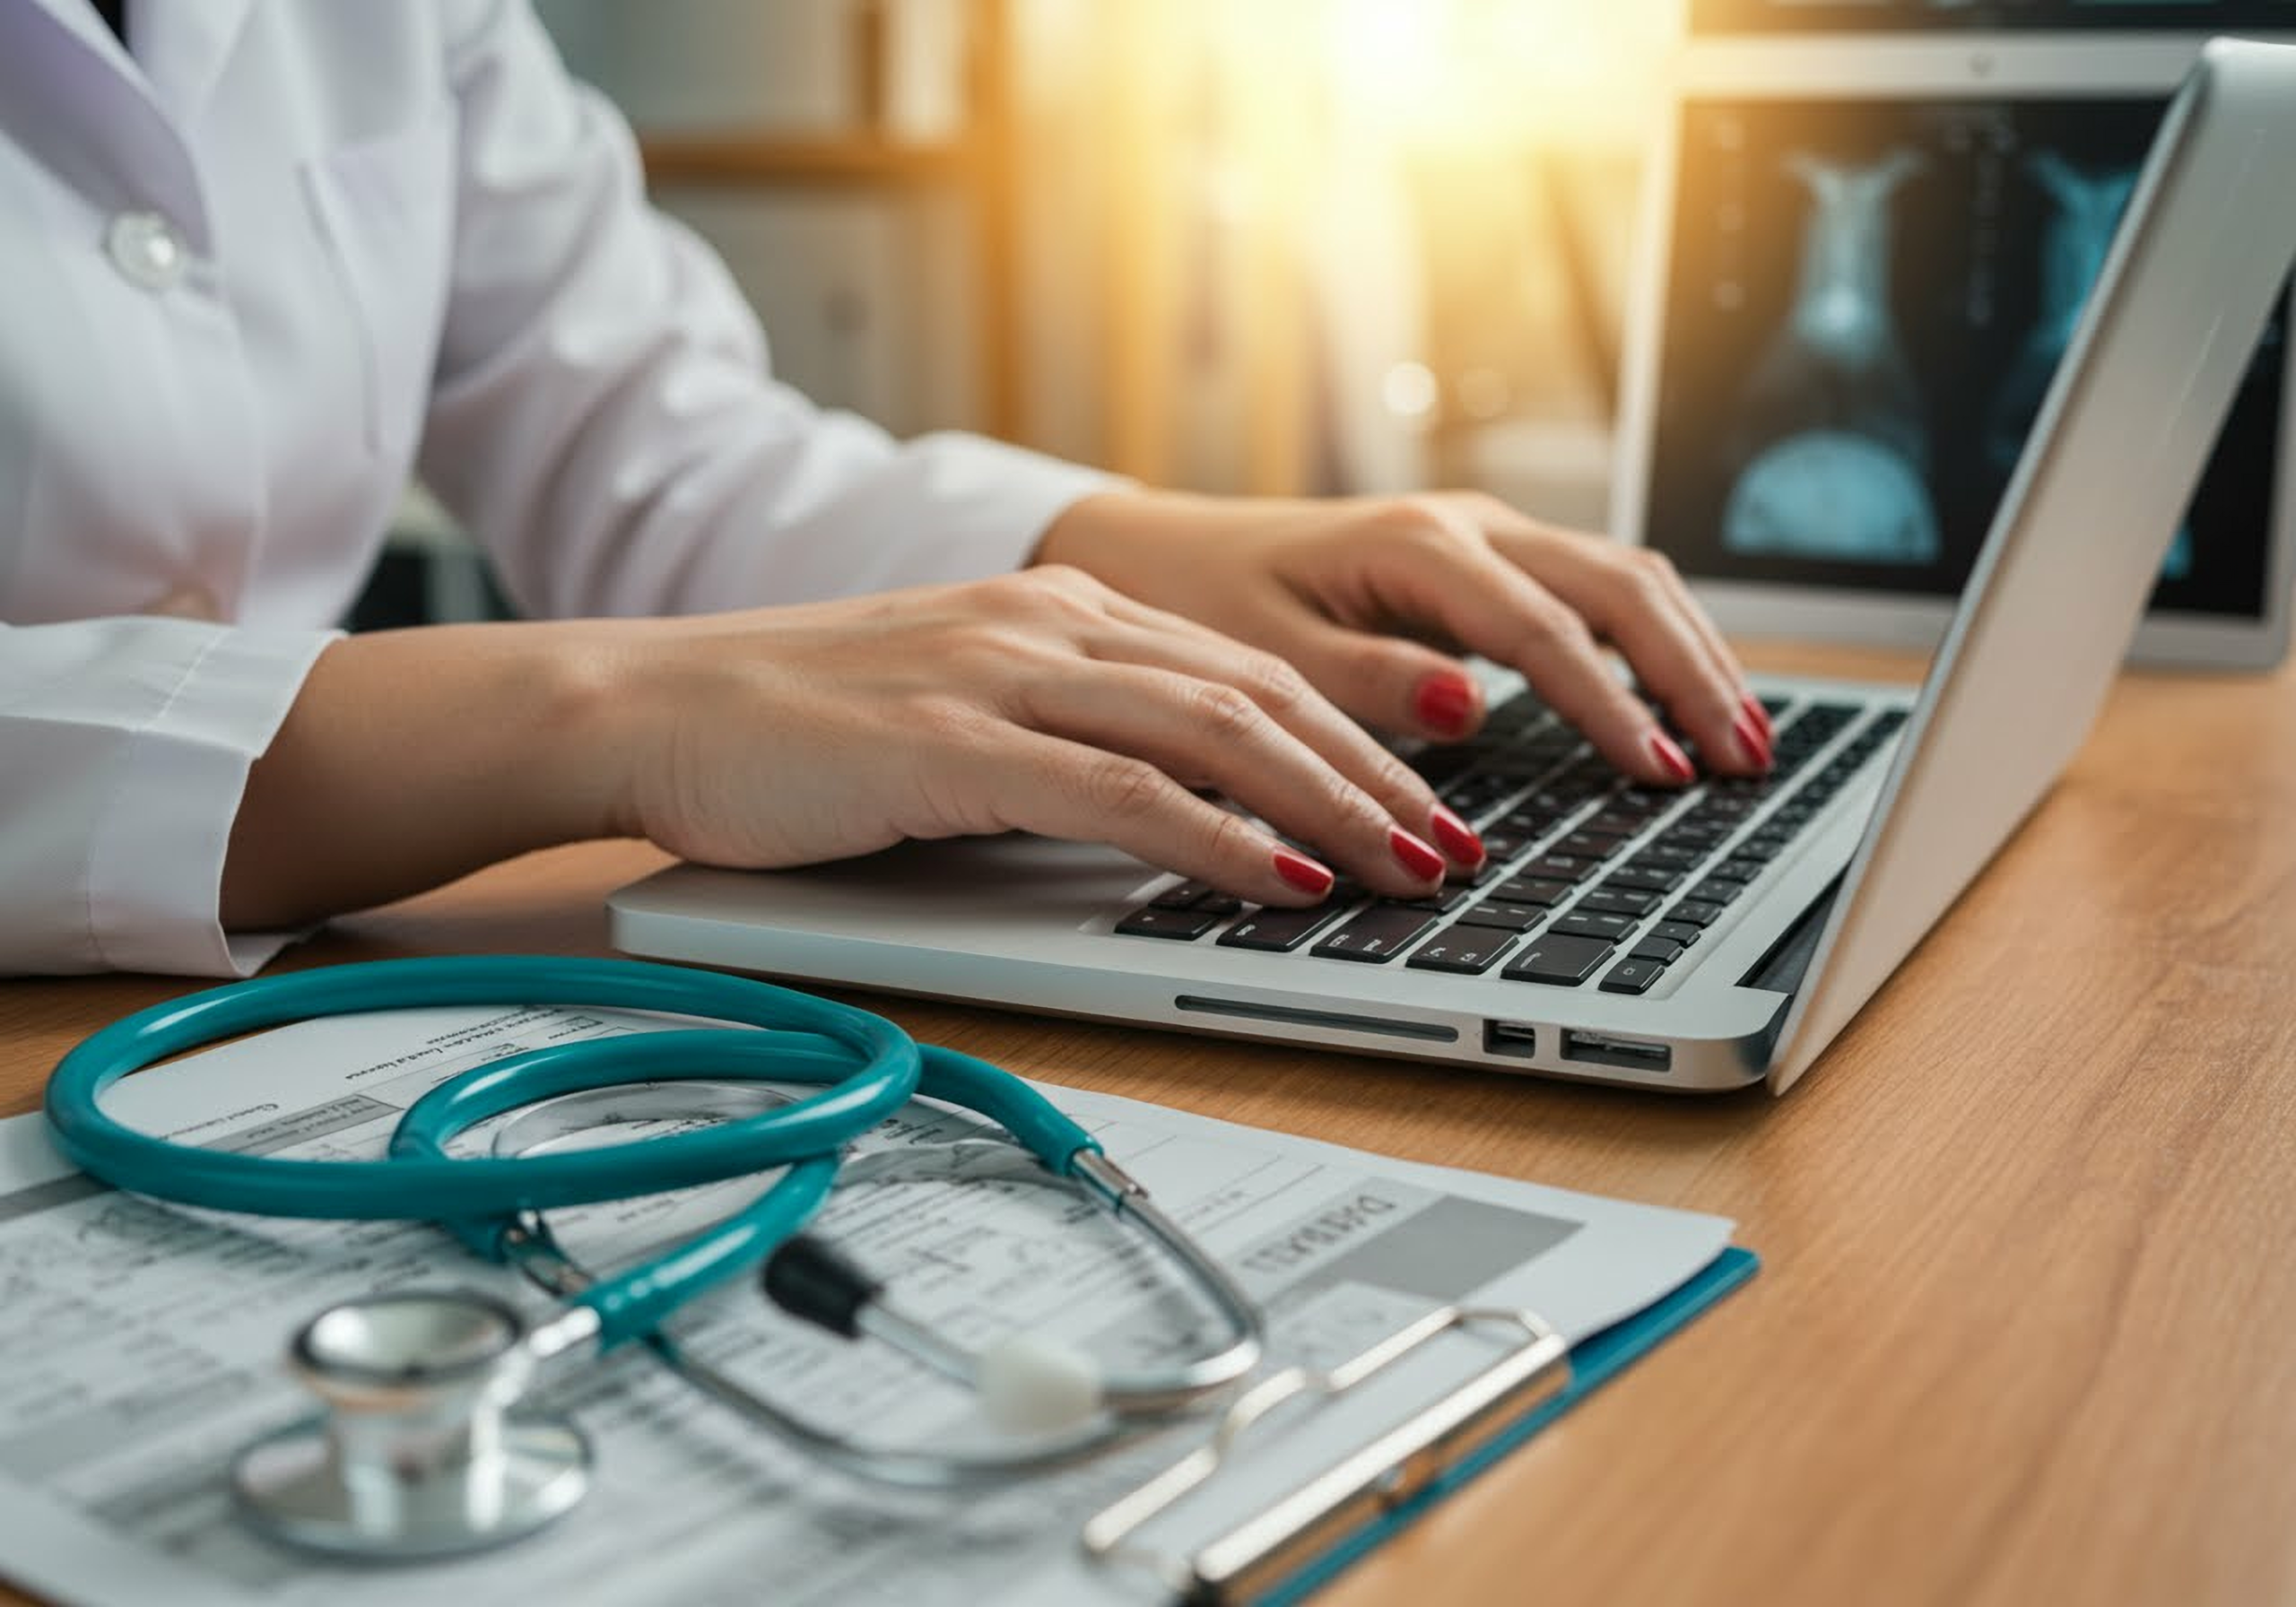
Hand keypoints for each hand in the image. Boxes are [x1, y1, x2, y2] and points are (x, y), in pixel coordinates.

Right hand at [598, 568, 1477, 903]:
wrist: (647, 705)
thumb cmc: (792, 731)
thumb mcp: (956, 717)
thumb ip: (1064, 746)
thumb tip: (1169, 819)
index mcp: (1060, 614)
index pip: (1246, 673)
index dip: (1353, 741)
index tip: (1422, 806)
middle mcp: (1050, 627)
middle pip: (1260, 695)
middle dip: (1376, 777)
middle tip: (1455, 850)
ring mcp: (1005, 676)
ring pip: (1215, 733)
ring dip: (1331, 807)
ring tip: (1409, 871)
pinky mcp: (955, 743)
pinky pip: (1124, 792)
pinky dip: (1221, 839)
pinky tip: (1282, 882)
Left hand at [1034, 489, 1773, 783]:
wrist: (1161, 552)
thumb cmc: (1207, 602)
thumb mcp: (1269, 655)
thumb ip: (1370, 681)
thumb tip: (1472, 706)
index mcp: (1416, 546)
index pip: (1543, 628)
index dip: (1611, 704)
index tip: (1661, 773)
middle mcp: (1466, 526)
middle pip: (1617, 586)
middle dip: (1690, 672)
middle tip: (1745, 760)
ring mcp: (1484, 534)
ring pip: (1623, 578)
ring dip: (1690, 654)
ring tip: (1746, 739)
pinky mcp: (1484, 559)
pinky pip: (1594, 588)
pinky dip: (1652, 640)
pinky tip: (1684, 696)